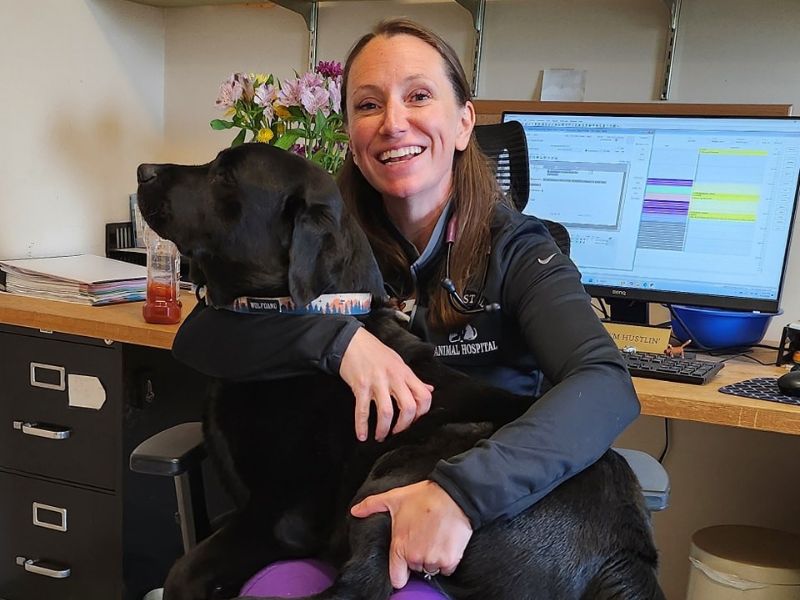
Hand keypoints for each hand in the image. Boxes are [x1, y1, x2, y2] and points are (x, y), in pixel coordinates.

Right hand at [340, 328, 432, 441]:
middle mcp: (393, 378)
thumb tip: (428, 389)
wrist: (351, 341)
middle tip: (397, 432)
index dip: (422, 412)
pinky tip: (362, 435)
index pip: (424, 396)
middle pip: (408, 407)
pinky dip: (361, 425)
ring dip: (383, 429)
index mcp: (405, 373)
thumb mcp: (398, 361)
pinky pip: (362, 410)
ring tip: (380, 436)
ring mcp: (377, 382)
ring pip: (386, 412)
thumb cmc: (374, 351)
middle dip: (404, 426)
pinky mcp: (360, 386)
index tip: (414, 420)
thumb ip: (413, 378)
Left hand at [350, 480, 472, 588]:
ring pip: (431, 568)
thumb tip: (355, 511)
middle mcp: (416, 557)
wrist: (454, 495)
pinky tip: (445, 542)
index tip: (403, 564)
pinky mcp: (450, 559)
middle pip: (416, 569)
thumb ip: (371, 505)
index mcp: (400, 547)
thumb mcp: (394, 498)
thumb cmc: (424, 496)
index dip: (400, 572)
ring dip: (433, 558)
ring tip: (434, 538)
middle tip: (422, 538)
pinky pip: (447, 568)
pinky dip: (447, 559)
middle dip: (418, 557)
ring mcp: (434, 560)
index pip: (396, 578)